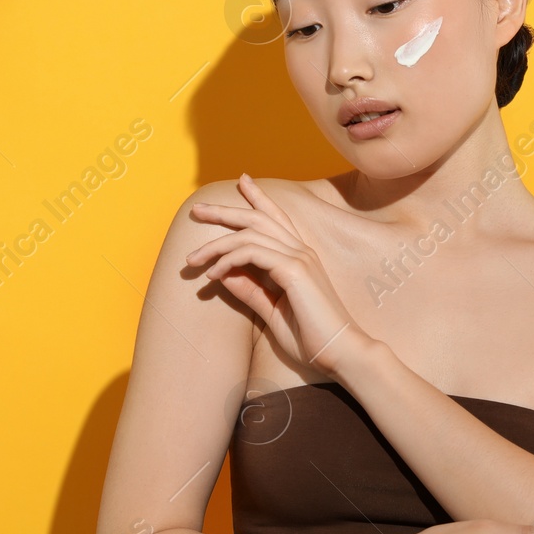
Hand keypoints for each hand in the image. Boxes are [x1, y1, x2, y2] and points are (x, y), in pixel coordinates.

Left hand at [186, 174, 365, 374]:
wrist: (340, 352)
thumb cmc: (310, 336)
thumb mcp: (272, 310)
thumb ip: (250, 290)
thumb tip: (224, 273)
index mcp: (300, 257)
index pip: (276, 218)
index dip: (258, 198)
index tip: (242, 181)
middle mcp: (301, 251)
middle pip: (258, 218)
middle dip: (225, 211)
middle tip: (197, 209)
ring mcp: (299, 258)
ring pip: (249, 236)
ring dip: (216, 245)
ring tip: (193, 260)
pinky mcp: (294, 270)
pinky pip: (252, 254)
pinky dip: (228, 261)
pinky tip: (214, 275)